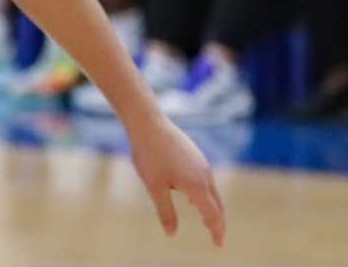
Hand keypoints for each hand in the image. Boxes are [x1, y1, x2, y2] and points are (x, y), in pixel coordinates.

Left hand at [126, 114, 225, 246]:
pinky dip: (205, 192)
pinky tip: (192, 194)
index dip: (216, 231)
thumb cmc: (149, 156)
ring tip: (207, 219)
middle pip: (217, 204)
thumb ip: (165, 211)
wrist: (148, 123)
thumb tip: (172, 234)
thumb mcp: (154, 187)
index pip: (213, 215)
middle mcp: (205, 175)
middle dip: (217, 221)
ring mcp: (202, 163)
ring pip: (212, 190)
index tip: (218, 244)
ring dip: (212, 206)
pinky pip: (205, 179)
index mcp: (198, 187)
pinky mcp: (196, 155)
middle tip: (217, 236)